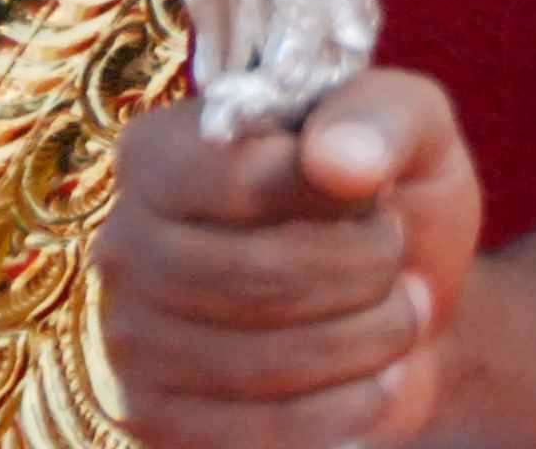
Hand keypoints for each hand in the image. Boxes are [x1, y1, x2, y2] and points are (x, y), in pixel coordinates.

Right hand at [100, 68, 483, 448]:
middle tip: (397, 259)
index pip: (238, 177)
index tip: (378, 196)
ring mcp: (129, 343)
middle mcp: (124, 244)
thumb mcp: (411, 127)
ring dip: (366, 339)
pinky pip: (257, 434)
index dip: (332, 195)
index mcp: (162, 152)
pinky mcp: (157, 423)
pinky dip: (345, 409)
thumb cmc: (391, 197)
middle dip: (361, 271)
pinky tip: (377, 379)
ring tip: (400, 312)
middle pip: (249, 276)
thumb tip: (337, 159)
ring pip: (258, 361)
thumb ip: (381, 117)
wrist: (404, 303)